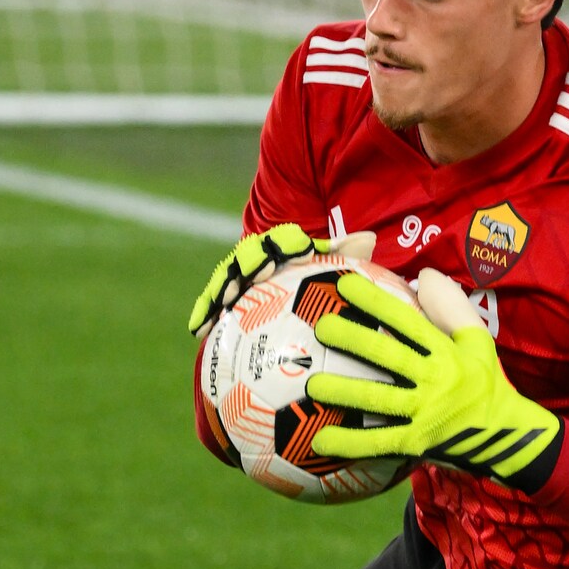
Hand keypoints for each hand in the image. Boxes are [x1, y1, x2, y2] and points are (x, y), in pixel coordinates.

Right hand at [188, 226, 376, 338]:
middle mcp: (258, 257)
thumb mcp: (330, 267)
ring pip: (226, 276)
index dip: (292, 243)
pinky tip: (198, 331)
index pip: (287, 239)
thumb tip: (369, 238)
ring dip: (223, 286)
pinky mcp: (223, 295)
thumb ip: (345, 254)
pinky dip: (203, 312)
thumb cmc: (311, 277)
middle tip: (260, 273)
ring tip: (224, 301)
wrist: (280, 283)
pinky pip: (210, 302)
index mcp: (285, 246)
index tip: (301, 252)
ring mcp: (237, 276)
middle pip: (251, 254)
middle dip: (254, 261)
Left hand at [309, 268, 562, 491]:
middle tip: (321, 327)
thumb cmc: (484, 382)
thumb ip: (451, 307)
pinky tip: (320, 441)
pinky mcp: (416, 442)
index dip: (376, 301)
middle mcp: (434, 379)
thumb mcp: (477, 339)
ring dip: (343, 391)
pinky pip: (378, 443)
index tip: (345, 285)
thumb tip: (424, 276)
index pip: (407, 320)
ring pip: (378, 399)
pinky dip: (349, 443)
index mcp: (445, 351)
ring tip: (312, 384)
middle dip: (352, 339)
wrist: (504, 435)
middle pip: (387, 355)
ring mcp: (424, 413)